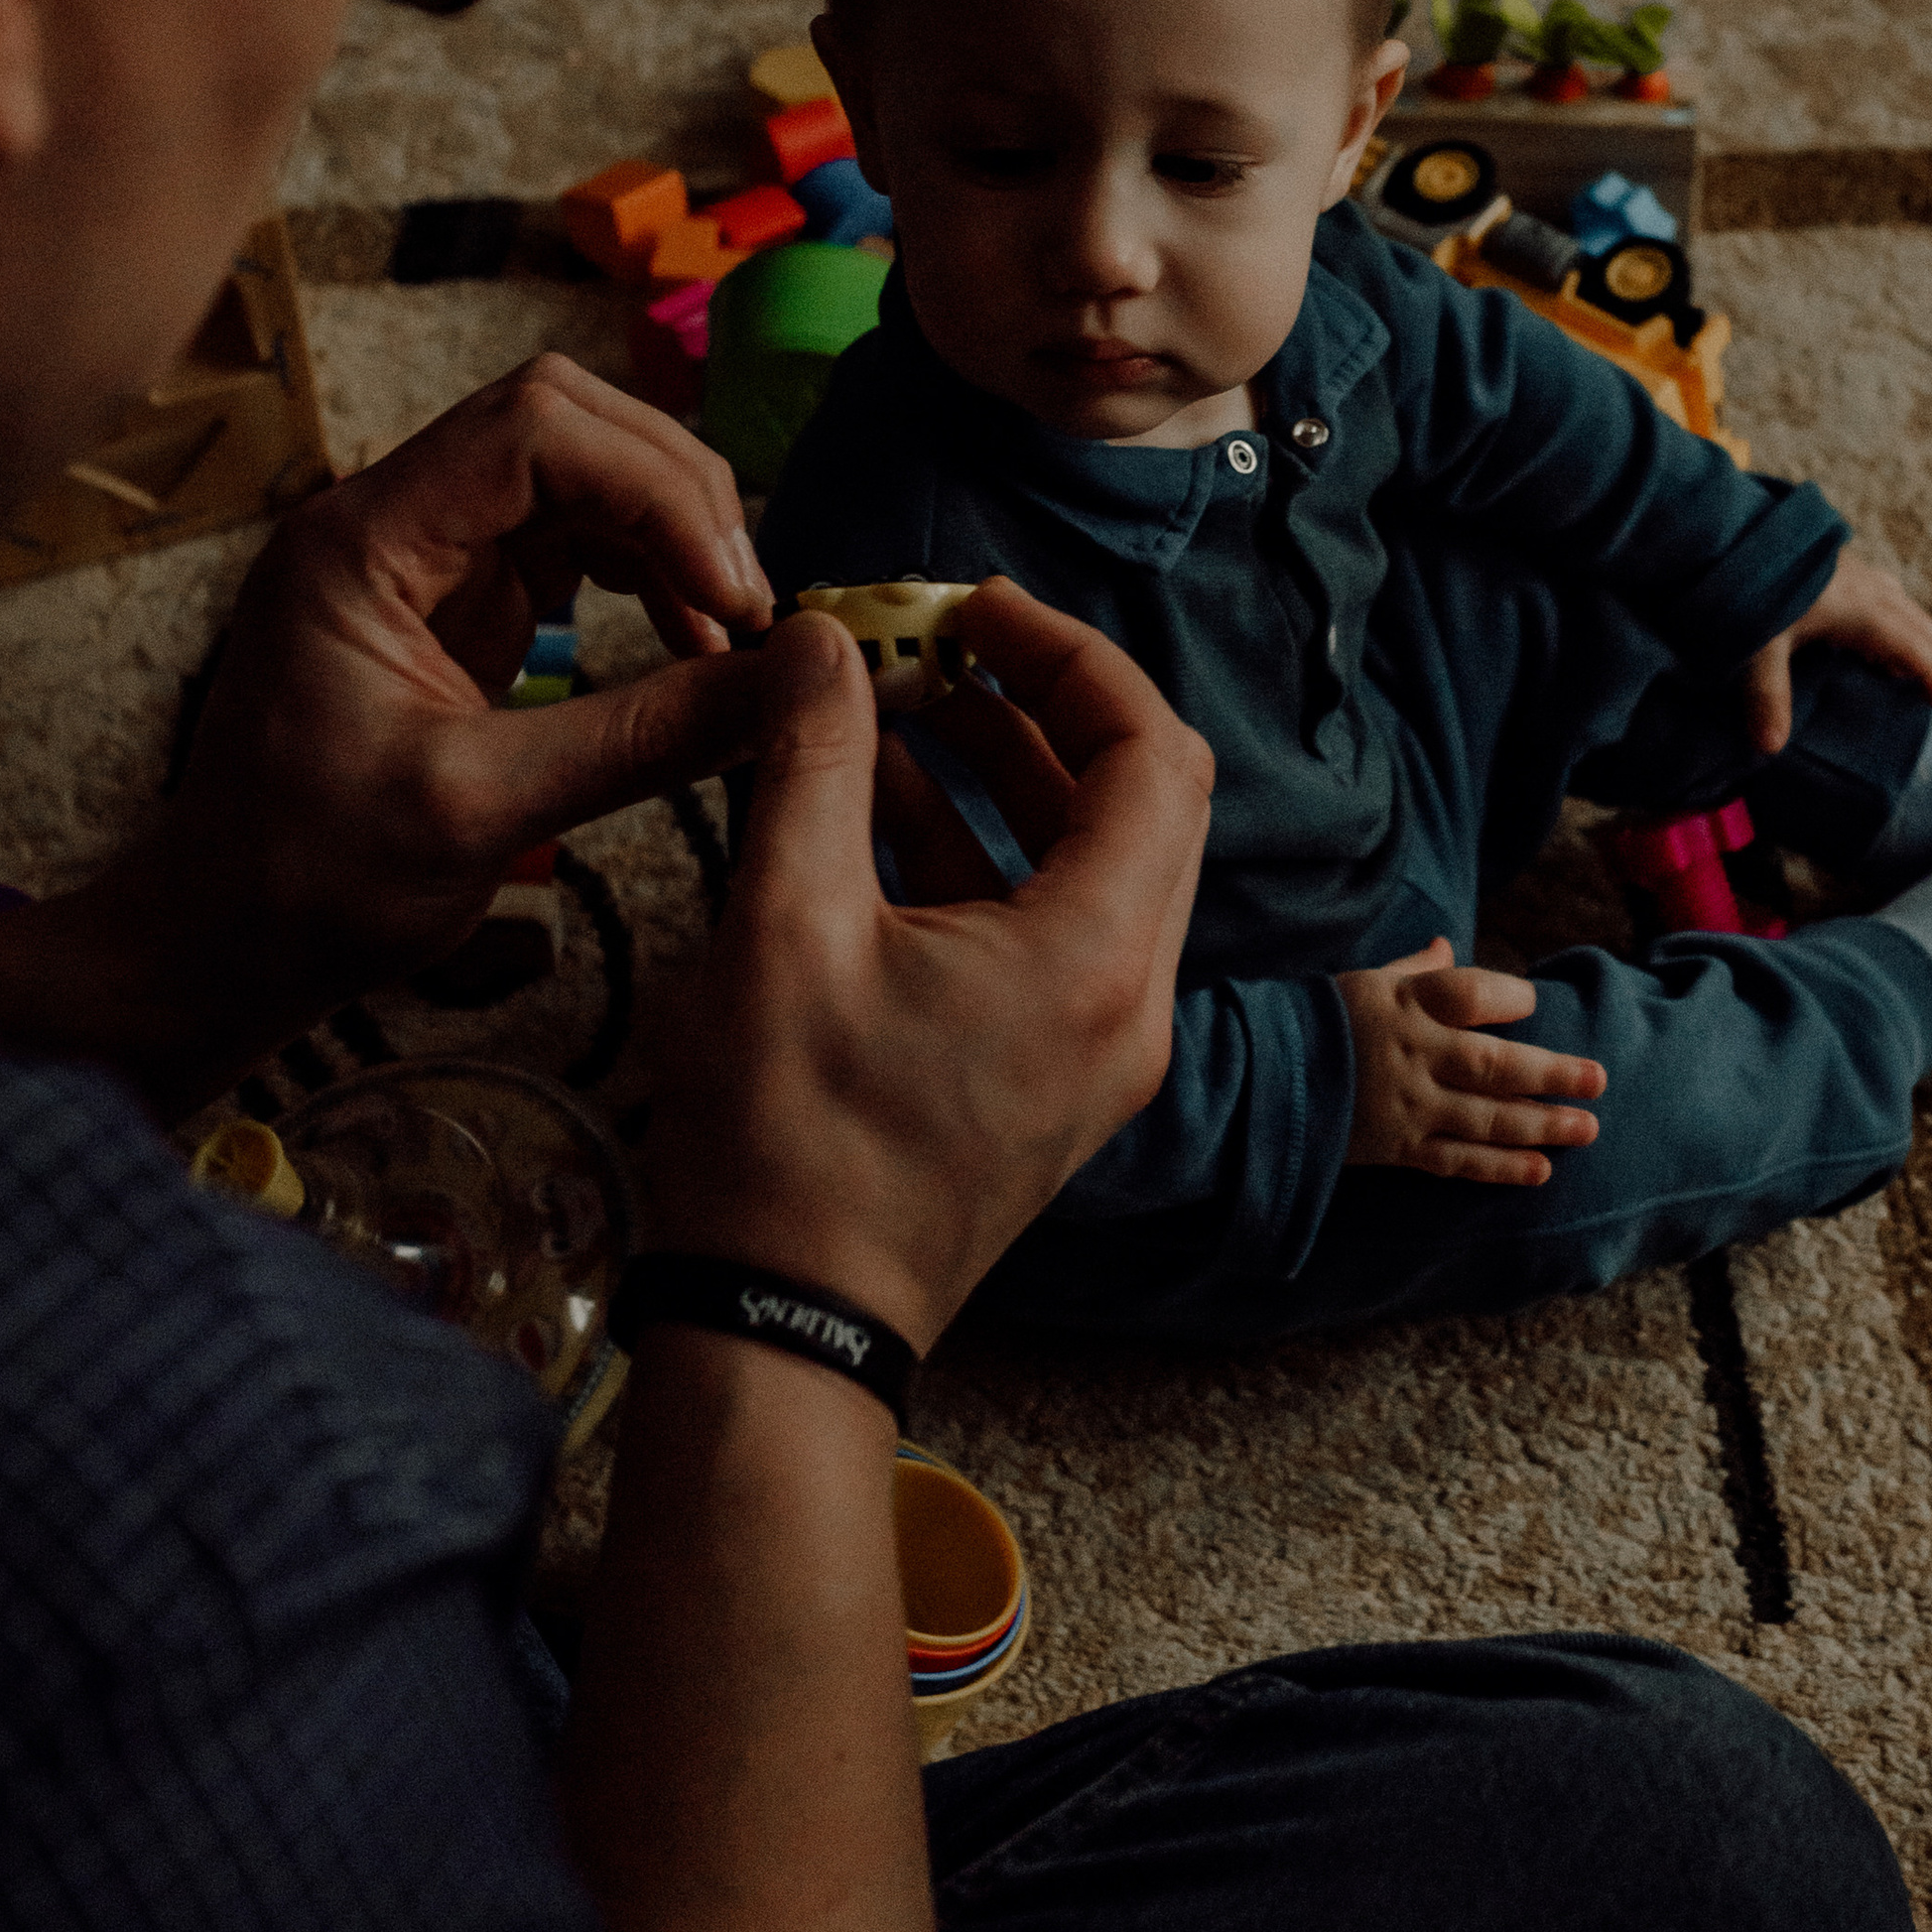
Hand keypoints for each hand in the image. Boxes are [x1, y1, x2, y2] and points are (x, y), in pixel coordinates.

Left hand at [0, 355, 798, 1113]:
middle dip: (676, 498)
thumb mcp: (486, 812)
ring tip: (729, 636)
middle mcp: (387, 520)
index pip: (536, 428)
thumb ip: (640, 738)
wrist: (224, 938)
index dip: (657, 491)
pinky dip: (647, 578)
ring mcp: (424, 555)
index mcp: (361, 542)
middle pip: (565, 423)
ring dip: (671, 535)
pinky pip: (573, 544)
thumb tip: (785, 683)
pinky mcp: (456, 602)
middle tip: (746, 610)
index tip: (729, 596)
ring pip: (580, 474)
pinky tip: (690, 649)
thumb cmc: (313, 883)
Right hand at [646, 579, 1212, 1348]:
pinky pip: (1049, 928)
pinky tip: (876, 809)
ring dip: (1005, 774)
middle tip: (933, 644)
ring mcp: (1100, 1048)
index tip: (970, 607)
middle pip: (1140, 800)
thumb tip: (822, 639)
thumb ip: (812, 761)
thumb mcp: (782, 925)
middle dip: (1038, 704)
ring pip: (1090, 863)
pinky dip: (984, 855)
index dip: (1068, 656)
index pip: (1149, 751)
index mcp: (1094, 957)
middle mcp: (1129, 1001)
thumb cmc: (785, 1143)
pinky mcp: (1053, 1076)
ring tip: (889, 707)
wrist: (785, 1324)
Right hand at [1336, 937, 1604, 1185]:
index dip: (1509, 999)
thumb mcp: (1363, 982)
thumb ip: (1414, 969)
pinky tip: (1540, 1171)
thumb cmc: (1318, 1021)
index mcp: (1403, 1003)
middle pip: (1494, 1064)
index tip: (1530, 1004)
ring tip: (1587, 1129)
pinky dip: (1499, 1168)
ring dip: (1541, 1125)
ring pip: (1486, 1118)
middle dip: (1551, 1074)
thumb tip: (1448, 947)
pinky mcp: (1397, 1147)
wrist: (1258, 1078)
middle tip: (1598, 1081)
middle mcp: (1411, 1055)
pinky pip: (1457, 1160)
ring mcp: (1406, 1105)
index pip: (1470, 994)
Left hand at [1741, 547, 1931, 756]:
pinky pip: (1884, 591)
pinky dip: (1897, 613)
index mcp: (1860, 610)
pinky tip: (1885, 620)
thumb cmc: (1751, 586)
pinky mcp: (1838, 562)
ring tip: (1930, 657)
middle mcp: (1867, 588)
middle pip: (1916, 624)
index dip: (1930, 674)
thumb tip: (1770, 749)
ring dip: (1921, 633)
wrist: (1737, 531)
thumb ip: (1768, 697)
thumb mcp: (1759, 647)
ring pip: (1902, 605)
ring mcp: (1854, 571)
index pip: (1909, 647)